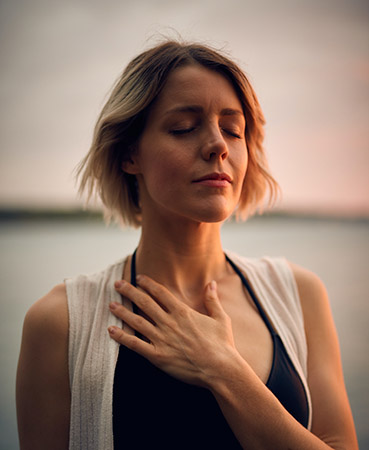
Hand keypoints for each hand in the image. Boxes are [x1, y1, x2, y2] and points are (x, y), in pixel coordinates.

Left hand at [108, 276, 238, 387]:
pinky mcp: (158, 356)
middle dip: (130, 291)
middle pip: (145, 302)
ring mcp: (162, 339)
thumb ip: (212, 299)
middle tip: (117, 284)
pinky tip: (111, 330)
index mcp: (182, 312)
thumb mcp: (220, 318)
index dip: (148, 284)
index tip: (138, 278)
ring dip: (122, 312)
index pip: (160, 293)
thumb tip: (211, 283)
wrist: (220, 369)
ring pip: (137, 321)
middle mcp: (169, 323)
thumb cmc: (222, 344)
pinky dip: (122, 337)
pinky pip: (135, 345)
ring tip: (111, 304)